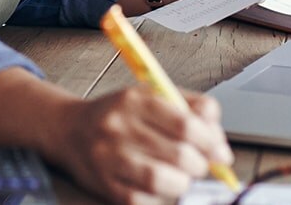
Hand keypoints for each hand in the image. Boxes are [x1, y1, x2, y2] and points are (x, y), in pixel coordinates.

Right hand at [49, 86, 233, 203]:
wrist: (70, 130)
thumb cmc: (120, 115)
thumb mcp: (153, 96)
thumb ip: (192, 109)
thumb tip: (220, 144)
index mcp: (136, 100)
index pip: (186, 124)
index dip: (211, 143)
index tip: (220, 153)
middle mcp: (120, 127)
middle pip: (179, 155)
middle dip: (200, 166)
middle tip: (200, 166)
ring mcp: (109, 157)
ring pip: (161, 181)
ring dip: (182, 184)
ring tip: (181, 178)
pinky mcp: (104, 184)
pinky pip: (141, 201)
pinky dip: (160, 199)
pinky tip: (160, 189)